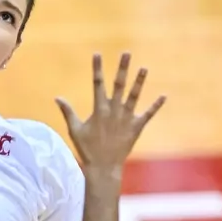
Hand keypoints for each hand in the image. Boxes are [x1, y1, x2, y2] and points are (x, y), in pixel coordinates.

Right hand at [56, 53, 165, 179]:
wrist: (103, 167)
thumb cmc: (87, 148)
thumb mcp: (75, 130)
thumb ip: (68, 112)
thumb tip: (58, 98)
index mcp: (99, 109)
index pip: (97, 84)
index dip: (97, 68)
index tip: (97, 54)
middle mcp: (114, 111)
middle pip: (118, 85)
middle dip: (122, 68)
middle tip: (127, 53)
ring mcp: (126, 119)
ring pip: (134, 96)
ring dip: (139, 81)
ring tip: (144, 68)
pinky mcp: (136, 128)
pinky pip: (148, 115)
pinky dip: (156, 105)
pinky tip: (164, 96)